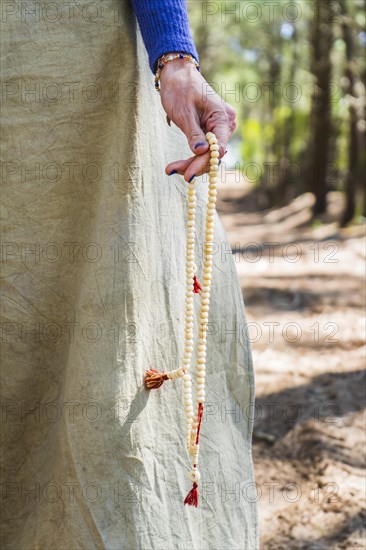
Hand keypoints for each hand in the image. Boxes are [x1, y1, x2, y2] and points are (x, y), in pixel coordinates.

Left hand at [159, 55, 235, 181]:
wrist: (178, 74)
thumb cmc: (180, 88)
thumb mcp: (184, 112)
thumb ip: (193, 133)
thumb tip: (201, 152)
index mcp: (223, 117)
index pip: (217, 148)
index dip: (202, 163)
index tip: (187, 175)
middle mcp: (225, 125)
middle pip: (212, 154)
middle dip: (193, 165)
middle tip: (170, 170)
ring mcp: (219, 129)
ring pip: (207, 154)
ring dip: (191, 163)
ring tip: (170, 169)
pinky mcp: (210, 131)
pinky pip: (203, 149)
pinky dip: (191, 157)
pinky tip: (175, 166)